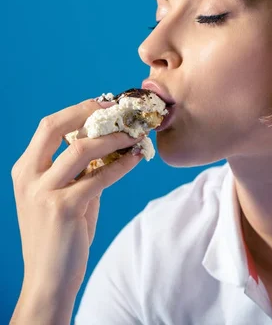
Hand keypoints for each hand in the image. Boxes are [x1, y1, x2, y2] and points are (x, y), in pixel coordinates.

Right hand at [11, 99, 142, 319]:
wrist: (50, 277)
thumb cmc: (61, 235)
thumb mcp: (65, 195)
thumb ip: (80, 171)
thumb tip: (111, 146)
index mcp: (25, 170)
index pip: (48, 126)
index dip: (78, 110)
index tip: (106, 103)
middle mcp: (28, 177)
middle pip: (54, 126)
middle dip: (89, 112)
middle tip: (119, 111)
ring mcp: (43, 192)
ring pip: (81, 148)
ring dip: (113, 138)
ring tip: (135, 135)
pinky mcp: (63, 209)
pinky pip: (100, 177)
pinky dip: (122, 164)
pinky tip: (137, 158)